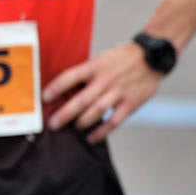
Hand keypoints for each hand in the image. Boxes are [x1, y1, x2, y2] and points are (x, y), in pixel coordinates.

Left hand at [43, 41, 162, 141]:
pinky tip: (91, 137)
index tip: (44, 98)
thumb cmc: (119, 59)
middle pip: (82, 99)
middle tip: (52, 124)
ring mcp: (119, 92)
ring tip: (73, 128)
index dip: (56, 88)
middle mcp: (105, 80)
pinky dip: (101, 132)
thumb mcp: (100, 59)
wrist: (151, 57)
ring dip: (82, 123)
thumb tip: (63, 89)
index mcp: (94, 66)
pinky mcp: (131, 103)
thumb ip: (85, 73)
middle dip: (65, 114)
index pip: (70, 76)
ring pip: (96, 111)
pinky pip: (114, 121)